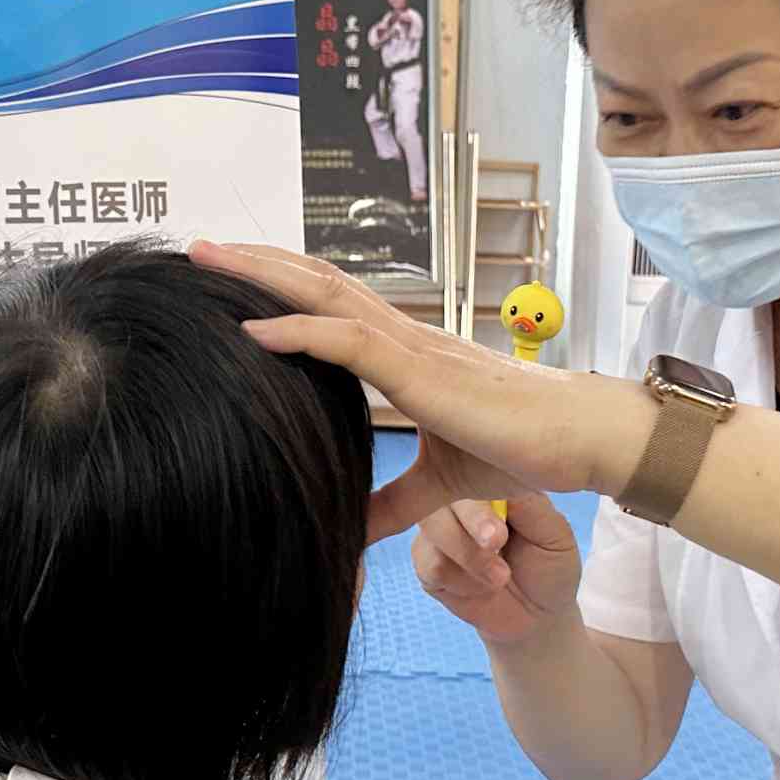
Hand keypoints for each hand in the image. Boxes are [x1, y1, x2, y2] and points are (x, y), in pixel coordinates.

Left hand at [189, 242, 641, 541]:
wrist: (579, 443)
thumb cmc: (522, 450)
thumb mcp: (438, 485)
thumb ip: (392, 503)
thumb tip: (352, 530)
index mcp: (407, 352)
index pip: (333, 303)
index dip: (283, 284)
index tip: (232, 278)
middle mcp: (404, 335)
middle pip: (317, 281)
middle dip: (257, 261)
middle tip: (200, 248)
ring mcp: (412, 347)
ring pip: (326, 294)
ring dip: (262, 275)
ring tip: (209, 260)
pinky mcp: (422, 373)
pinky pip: (350, 342)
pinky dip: (298, 331)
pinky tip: (253, 330)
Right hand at [412, 495, 581, 647]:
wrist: (537, 615)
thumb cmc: (549, 566)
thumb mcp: (553, 534)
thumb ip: (529, 507)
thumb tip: (500, 479)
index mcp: (488, 481)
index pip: (470, 469)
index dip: (480, 497)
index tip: (498, 530)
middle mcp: (457, 499)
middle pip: (442, 493)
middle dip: (470, 525)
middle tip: (497, 546)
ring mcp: (437, 529)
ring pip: (433, 530)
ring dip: (469, 558)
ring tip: (500, 578)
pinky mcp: (425, 562)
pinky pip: (430, 564)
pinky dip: (461, 581)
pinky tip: (481, 588)